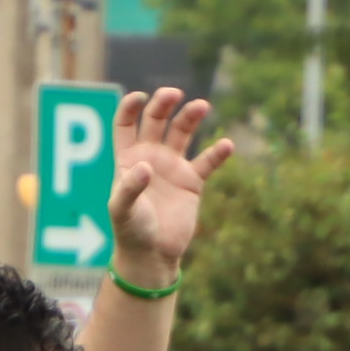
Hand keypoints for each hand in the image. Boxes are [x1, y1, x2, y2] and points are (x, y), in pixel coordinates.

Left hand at [108, 87, 234, 278]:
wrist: (153, 255)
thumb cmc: (130, 232)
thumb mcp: (122, 210)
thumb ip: (129, 188)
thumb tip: (145, 168)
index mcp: (128, 158)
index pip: (126, 123)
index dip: (131, 107)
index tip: (140, 97)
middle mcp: (150, 156)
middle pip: (156, 120)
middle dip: (164, 104)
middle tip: (175, 95)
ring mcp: (173, 167)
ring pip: (183, 132)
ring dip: (191, 117)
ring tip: (202, 106)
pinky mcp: (192, 182)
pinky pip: (207, 162)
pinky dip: (217, 153)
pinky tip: (227, 145)